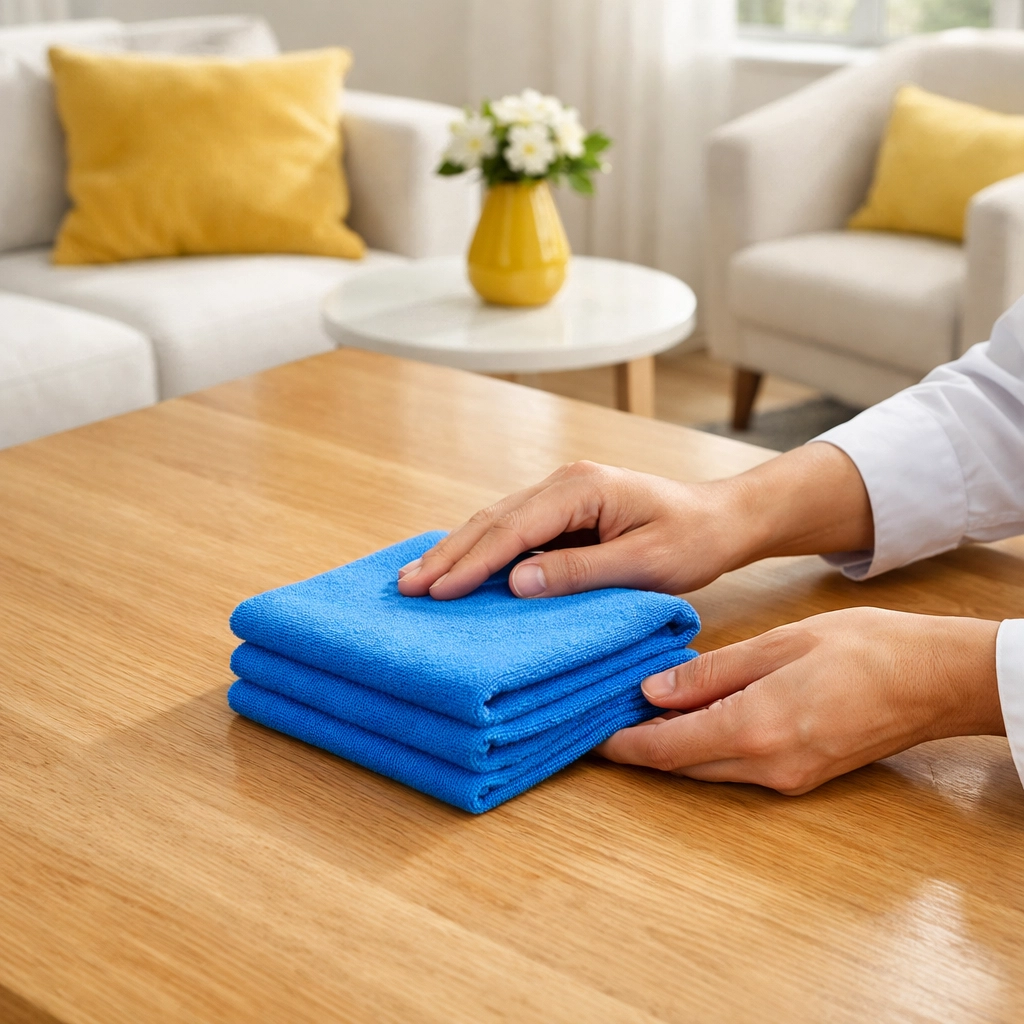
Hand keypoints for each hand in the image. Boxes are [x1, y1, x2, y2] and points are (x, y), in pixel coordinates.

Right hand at [397, 445, 872, 601]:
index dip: (473, 561)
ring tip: (417, 577)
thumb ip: (581, 571)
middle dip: (449, 554)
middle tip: (406, 586)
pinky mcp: (563, 511)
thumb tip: (516, 582)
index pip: (514, 528)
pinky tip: (457, 566)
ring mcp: (560, 494)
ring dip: (457, 551)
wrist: (721, 518)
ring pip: (496, 522)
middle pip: (493, 520)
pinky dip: (480, 549)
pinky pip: (512, 529)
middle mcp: (562, 483)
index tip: (437, 589)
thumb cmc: (691, 539)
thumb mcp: (643, 562)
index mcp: (580, 489)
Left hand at [597, 609, 1002, 794]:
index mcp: (756, 728)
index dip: (624, 745)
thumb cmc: (864, 649)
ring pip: (709, 770)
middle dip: (643, 746)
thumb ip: (711, 671)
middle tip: (610, 716)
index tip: (592, 736)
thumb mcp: (778, 644)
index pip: (668, 749)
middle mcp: (768, 766)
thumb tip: (654, 690)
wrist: (935, 679)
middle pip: (683, 766)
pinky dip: (708, 747)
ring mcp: (789, 778)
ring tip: (644, 712)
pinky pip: (738, 768)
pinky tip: (696, 718)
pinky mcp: (804, 776)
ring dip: (674, 748)